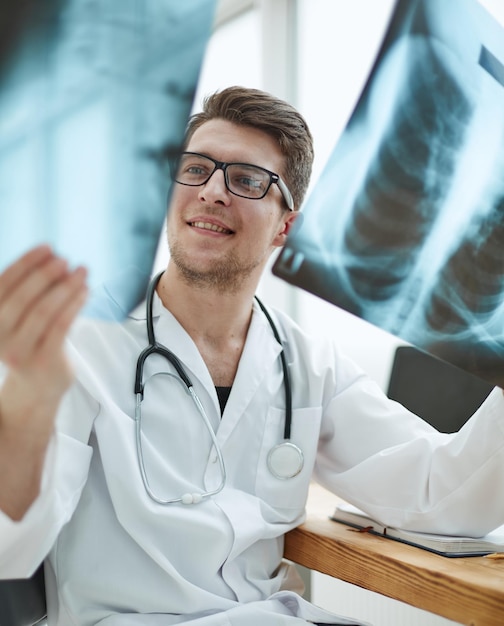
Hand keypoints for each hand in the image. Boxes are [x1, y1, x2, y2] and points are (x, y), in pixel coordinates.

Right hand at [0, 245, 87, 433]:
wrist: (36, 387)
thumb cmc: (31, 343)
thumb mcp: (21, 317)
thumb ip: (29, 292)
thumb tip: (53, 258)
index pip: (3, 284)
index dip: (26, 263)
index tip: (47, 247)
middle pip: (23, 297)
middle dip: (46, 274)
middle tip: (65, 260)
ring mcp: (20, 351)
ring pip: (45, 311)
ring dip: (65, 287)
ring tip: (81, 272)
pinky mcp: (43, 360)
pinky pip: (61, 326)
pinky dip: (74, 304)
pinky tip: (85, 291)